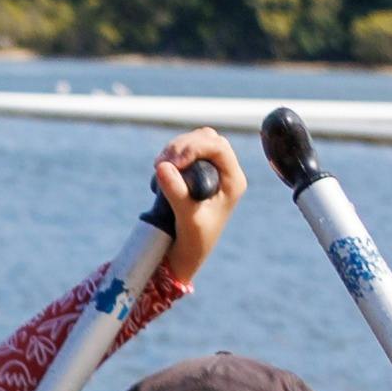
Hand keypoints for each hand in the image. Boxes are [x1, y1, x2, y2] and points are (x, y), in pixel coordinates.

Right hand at [134, 129, 240, 305]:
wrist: (187, 251)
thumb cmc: (194, 239)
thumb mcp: (186, 217)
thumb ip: (176, 192)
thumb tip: (162, 166)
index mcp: (233, 181)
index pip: (219, 148)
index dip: (195, 147)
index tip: (174, 162)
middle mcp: (225, 172)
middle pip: (207, 139)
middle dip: (183, 146)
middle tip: (161, 163)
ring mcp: (211, 170)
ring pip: (195, 141)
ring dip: (175, 148)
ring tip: (158, 166)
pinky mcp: (196, 171)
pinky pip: (185, 150)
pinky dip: (171, 155)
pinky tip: (161, 169)